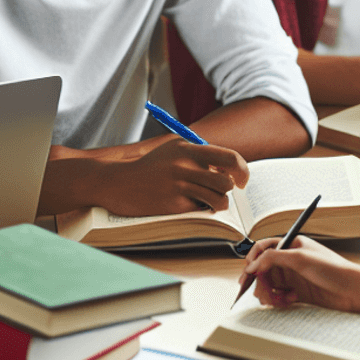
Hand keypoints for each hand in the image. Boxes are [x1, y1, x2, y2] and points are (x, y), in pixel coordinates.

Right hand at [95, 136, 249, 215]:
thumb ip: (198, 157)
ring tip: (206, 203)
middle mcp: (185, 164)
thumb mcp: (171, 152)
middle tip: (219, 193)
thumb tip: (229, 172)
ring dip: (217, 204)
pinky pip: (201, 210)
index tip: (241, 181)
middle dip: (227, 191)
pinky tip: (186, 207)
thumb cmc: (148, 169)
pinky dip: (200, 211)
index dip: (242, 171)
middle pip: (227, 182)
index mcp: (187, 148)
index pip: (230, 158)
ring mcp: (179, 184)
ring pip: (219, 199)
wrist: (117, 182)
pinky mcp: (173, 203)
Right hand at [238, 236, 359, 311]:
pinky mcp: (299, 293)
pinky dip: (279, 300)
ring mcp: (294, 277)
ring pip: (270, 284)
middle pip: (264, 268)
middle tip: (259, 292)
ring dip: (268, 292)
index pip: (264, 248)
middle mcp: (291, 260)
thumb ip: (272, 258)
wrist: (355, 291)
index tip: (249, 272)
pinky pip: (279, 296)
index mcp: (291, 245)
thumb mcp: (299, 258)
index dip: (253, 259)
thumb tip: (252, 265)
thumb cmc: (333, 269)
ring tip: (273, 300)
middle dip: (259, 280)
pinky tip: (288, 301)